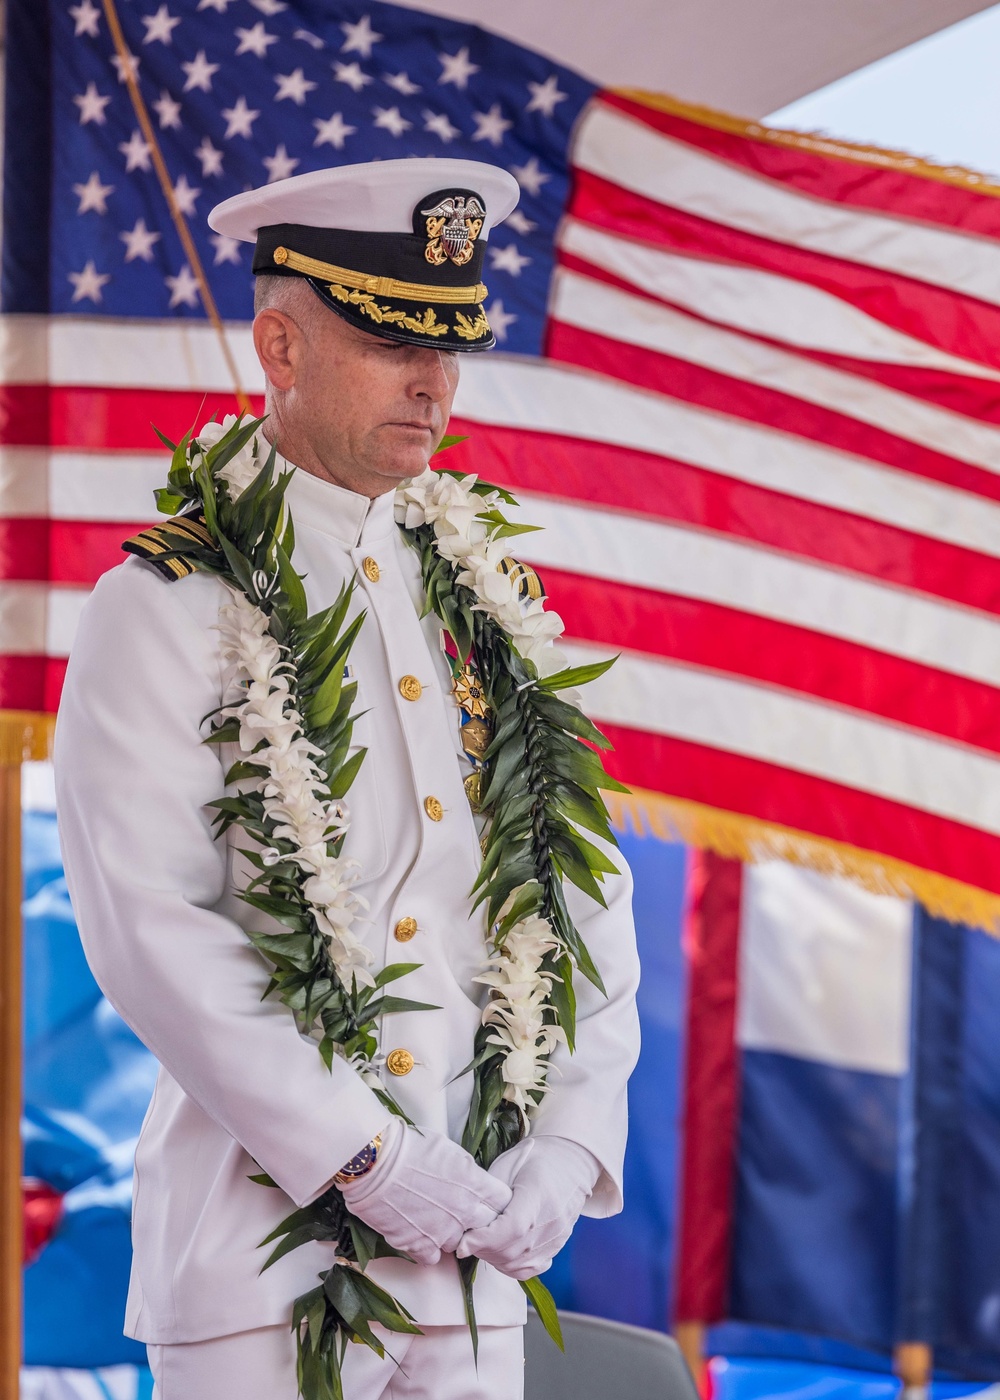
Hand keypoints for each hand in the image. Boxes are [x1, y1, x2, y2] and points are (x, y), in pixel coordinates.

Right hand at [339, 1118, 511, 1266]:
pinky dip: (425, 1247)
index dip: (494, 1200)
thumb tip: (473, 1181)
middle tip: (459, 1209)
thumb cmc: (410, 1146)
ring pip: (457, 1244)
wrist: (375, 1162)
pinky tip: (416, 1230)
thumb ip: (468, 1173)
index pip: (503, 1202)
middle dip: (476, 1220)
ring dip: (449, 1233)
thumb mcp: (450, 1151)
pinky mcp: (418, 1246)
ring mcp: (442, 1233)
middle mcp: (464, 1213)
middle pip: (486, 1227)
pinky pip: (432, 1257)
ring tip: (430, 1215)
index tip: (486, 1198)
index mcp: (475, 1186)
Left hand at [456, 1136, 599, 1279]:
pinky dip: (511, 1266)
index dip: (484, 1240)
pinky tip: (500, 1253)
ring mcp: (557, 1236)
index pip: (512, 1228)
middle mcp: (552, 1220)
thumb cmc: (534, 1159)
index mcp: (539, 1194)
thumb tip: (469, 1218)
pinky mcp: (557, 1245)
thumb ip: (491, 1192)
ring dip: (494, 1259)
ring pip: (518, 1264)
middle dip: (483, 1249)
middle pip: (512, 1250)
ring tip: (482, 1244)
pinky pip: (530, 1268)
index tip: (463, 1241)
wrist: (569, 1162)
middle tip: (467, 1240)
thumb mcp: (509, 1163)